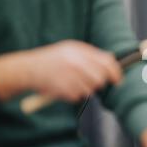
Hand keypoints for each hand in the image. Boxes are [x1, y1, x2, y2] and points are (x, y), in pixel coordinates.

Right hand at [0, 40, 121, 101]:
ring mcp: (69, 77)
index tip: (118, 80)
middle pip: (100, 78)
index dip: (116, 72)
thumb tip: (112, 59)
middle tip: (90, 81)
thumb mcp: (70, 50)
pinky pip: (78, 96)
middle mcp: (75, 63)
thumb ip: (91, 54)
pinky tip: (63, 86)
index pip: (106, 62)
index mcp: (79, 51)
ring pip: (91, 89)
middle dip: (99, 82)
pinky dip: (74, 94)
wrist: (28, 69)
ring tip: (72, 81)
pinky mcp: (64, 89)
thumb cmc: (53, 59)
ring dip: (85, 88)